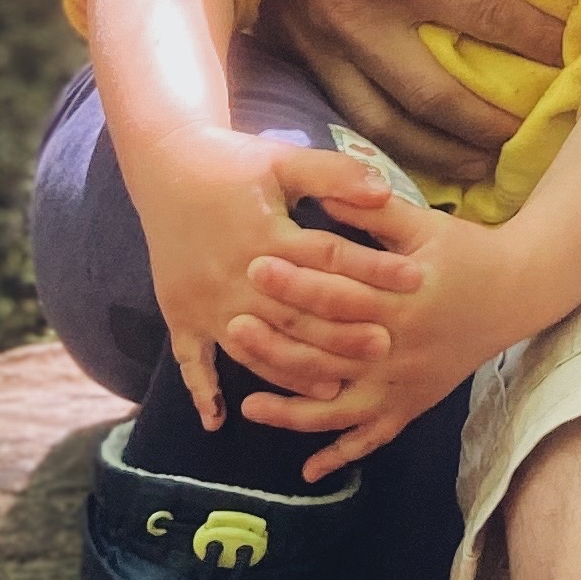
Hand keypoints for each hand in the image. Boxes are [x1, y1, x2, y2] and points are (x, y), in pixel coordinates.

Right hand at [125, 127, 424, 433]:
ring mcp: (202, 299)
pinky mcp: (179, 311)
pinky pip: (189, 359)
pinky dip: (202, 390)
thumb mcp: (285, 159)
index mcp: (263, 234)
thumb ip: (334, 174)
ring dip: (290, 371)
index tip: (415, 280)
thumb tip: (383, 191)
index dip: (372, 269)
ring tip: (333, 389)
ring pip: (253, 346)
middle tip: (385, 347)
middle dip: (340, 334)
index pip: (328, 258)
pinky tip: (218, 420)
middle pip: (294, 314)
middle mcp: (232, 274)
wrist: (166, 164)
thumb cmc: (234, 162)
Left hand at [225, 210, 528, 480]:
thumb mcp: (423, 224)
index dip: (296, 281)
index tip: (255, 267)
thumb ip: (373, 211)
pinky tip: (308, 470)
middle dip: (279, 341)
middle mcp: (401, 348)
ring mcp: (406, 383)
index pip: (340, 293)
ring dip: (295, 410)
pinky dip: (343, 455)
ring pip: (343, 407)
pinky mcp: (414, 404)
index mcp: (403, 299)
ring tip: (250, 405)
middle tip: (234, 327)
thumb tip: (320, 190)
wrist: (518, 293)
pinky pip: (375, 437)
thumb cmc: (466, 252)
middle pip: (330, 351)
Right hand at [260, 0, 565, 184]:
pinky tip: (426, 157)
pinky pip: (349, 118)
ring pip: (386, 126)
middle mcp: (355, 19)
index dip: (536, 39)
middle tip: (532, 139)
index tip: (574, 55)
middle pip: (435, 96)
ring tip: (486, 168)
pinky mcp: (300, 58)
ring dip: (439, 156)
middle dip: (488, 126)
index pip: (484, 15)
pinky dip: (391, 147)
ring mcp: (321, 46)